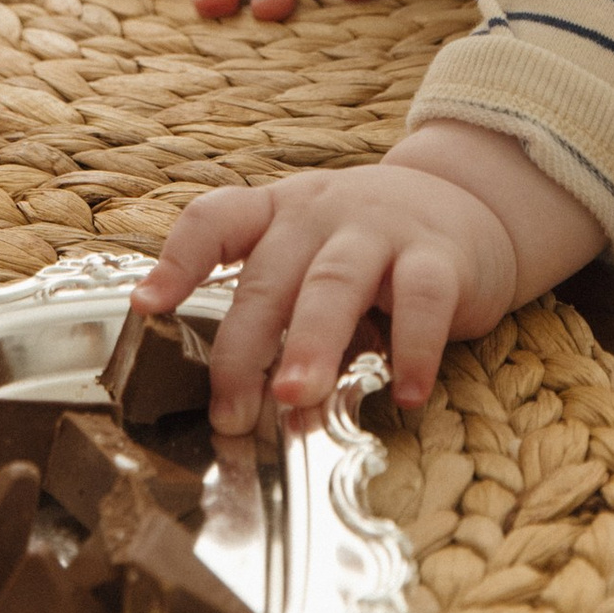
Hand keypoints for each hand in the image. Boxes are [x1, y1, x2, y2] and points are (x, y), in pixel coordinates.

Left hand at [136, 121, 599, 427]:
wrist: (465, 201)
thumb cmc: (367, 245)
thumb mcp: (309, 253)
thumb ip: (277, 309)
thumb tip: (237, 399)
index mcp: (279, 214)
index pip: (216, 219)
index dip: (177, 260)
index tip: (147, 308)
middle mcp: (321, 214)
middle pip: (270, 276)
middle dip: (244, 347)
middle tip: (231, 411)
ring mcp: (381, 229)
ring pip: (335, 282)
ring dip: (311, 342)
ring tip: (294, 397)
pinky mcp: (440, 256)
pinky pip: (423, 300)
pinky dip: (414, 347)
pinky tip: (406, 394)